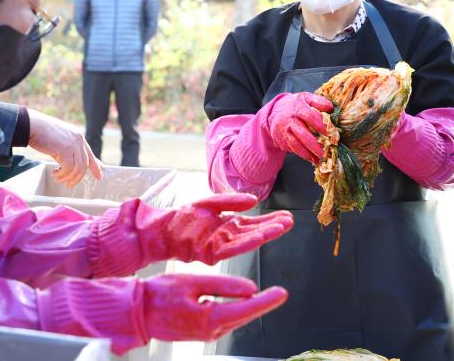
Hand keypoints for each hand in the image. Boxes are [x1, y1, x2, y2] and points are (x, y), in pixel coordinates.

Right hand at [27, 108, 102, 186]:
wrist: (32, 125)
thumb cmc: (41, 133)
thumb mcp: (60, 142)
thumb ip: (68, 150)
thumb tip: (72, 163)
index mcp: (78, 137)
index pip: (90, 155)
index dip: (96, 167)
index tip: (100, 176)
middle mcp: (79, 140)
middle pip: (85, 164)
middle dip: (78, 177)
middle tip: (68, 185)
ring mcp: (74, 144)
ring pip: (78, 168)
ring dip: (68, 177)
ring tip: (58, 179)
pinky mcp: (66, 149)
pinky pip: (69, 168)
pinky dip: (62, 174)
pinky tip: (55, 174)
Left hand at [140, 193, 293, 265]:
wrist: (162, 229)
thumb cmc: (184, 218)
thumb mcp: (210, 203)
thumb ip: (231, 200)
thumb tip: (253, 200)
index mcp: (229, 226)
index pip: (255, 223)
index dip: (271, 221)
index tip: (287, 217)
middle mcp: (228, 237)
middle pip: (255, 232)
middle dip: (273, 227)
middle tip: (291, 221)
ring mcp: (221, 246)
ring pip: (247, 240)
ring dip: (265, 234)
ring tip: (282, 227)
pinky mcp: (212, 253)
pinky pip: (233, 248)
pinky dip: (248, 242)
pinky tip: (261, 237)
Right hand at [143, 274, 287, 341]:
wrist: (135, 313)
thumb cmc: (159, 295)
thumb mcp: (193, 282)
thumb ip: (224, 286)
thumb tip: (250, 290)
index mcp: (209, 319)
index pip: (245, 310)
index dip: (266, 301)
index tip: (282, 293)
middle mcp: (210, 331)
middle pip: (243, 317)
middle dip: (261, 305)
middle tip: (279, 293)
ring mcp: (205, 334)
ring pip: (234, 319)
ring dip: (249, 308)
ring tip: (267, 296)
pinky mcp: (200, 332)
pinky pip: (224, 320)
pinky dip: (235, 311)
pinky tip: (242, 302)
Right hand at [266, 92, 333, 164]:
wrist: (275, 111)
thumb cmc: (296, 104)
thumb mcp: (306, 98)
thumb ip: (319, 102)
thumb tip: (331, 108)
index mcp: (297, 107)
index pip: (309, 116)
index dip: (320, 125)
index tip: (330, 133)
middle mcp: (289, 120)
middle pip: (302, 133)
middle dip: (314, 144)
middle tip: (324, 152)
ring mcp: (283, 131)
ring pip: (295, 144)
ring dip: (307, 154)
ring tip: (317, 159)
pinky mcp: (281, 140)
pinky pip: (291, 149)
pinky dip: (301, 155)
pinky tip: (311, 158)